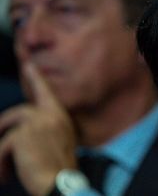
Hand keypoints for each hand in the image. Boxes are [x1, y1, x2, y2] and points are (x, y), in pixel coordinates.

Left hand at [0, 63, 77, 195]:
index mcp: (61, 117)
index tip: (30, 65)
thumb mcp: (59, 143)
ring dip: (4, 151)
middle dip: (6, 127)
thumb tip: (24, 128)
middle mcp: (50, 116)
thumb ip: (47, 130)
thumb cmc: (59, 169)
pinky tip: (5, 175)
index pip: (46, 93)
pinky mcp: (23, 134)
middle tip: (2, 150)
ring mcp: (37, 122)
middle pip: (20, 112)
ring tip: (4, 168)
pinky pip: (3, 146)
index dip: (37, 79)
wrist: (59, 183)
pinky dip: (1, 162)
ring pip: (9, 130)